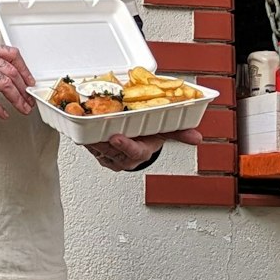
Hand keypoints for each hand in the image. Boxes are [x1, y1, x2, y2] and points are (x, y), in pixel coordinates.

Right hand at [0, 41, 36, 118]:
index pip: (12, 54)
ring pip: (4, 84)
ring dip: (17, 99)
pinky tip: (4, 113)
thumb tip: (16, 77)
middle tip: (29, 99)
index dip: (25, 70)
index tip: (30, 82)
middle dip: (24, 89)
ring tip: (22, 108)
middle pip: (11, 71)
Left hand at [85, 129, 202, 171]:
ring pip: (98, 148)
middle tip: (94, 127)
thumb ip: (179, 132)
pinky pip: (89, 145)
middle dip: (103, 139)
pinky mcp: (98, 153)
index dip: (124, 146)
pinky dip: (85, 136)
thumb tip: (197, 137)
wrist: (137, 145)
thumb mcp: (164, 133)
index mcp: (140, 152)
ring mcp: (110, 157)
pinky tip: (81, 124)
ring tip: (86, 122)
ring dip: (91, 137)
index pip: (134, 152)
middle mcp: (124, 158)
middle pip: (111, 150)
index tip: (116, 137)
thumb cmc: (149, 137)